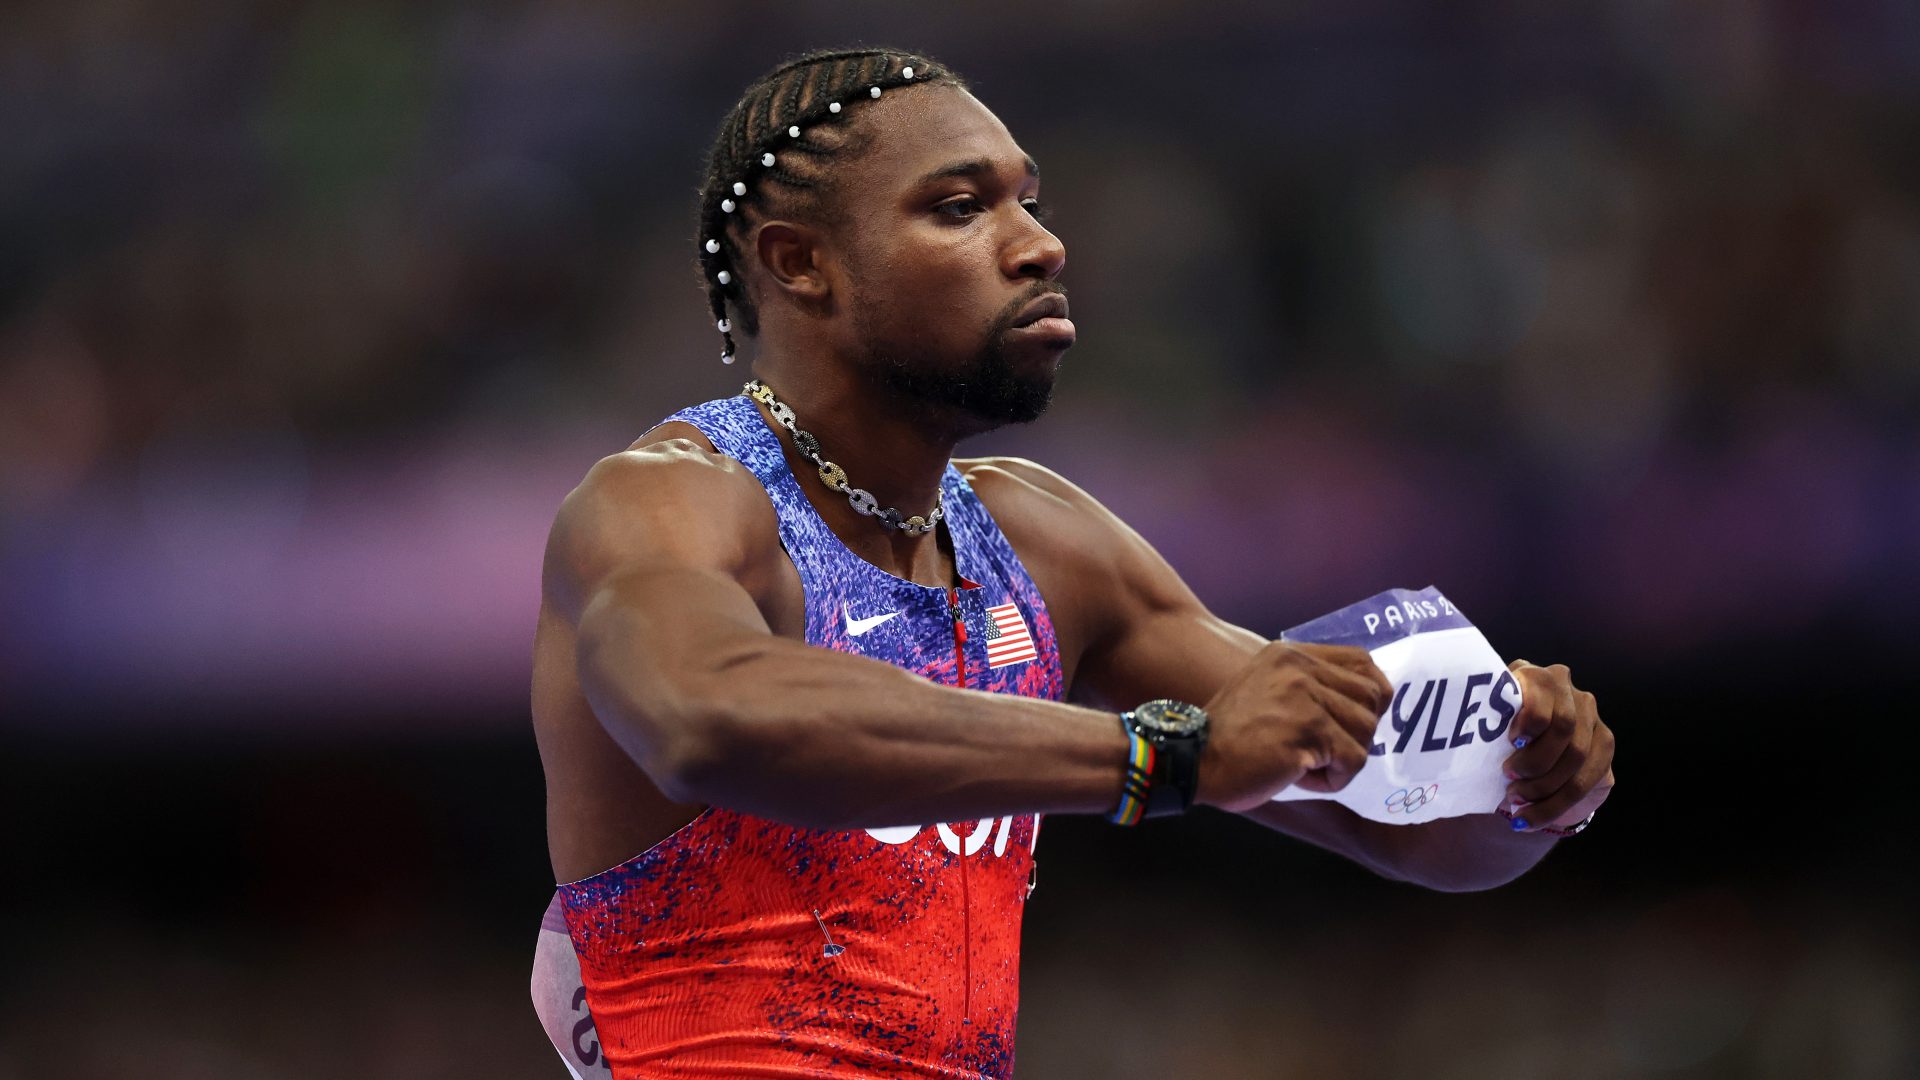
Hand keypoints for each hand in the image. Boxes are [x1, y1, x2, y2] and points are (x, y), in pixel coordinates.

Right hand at [1196, 642, 1392, 812]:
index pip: (1362, 662)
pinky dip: (1333, 780)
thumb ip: (1306, 686)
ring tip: (1307, 765)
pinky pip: (1353, 760)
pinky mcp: (1309, 730)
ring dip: (1343, 758)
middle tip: (1325, 750)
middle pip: (1374, 697)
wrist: (1192, 760)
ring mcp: (1305, 697)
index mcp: (1290, 654)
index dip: (1371, 695)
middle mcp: (1300, 668)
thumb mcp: (1265, 691)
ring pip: (1367, 730)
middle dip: (1359, 732)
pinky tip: (1301, 777)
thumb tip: (1362, 705)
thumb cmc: (1229, 737)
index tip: (1352, 721)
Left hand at [1501, 660, 1615, 831]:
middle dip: (1534, 761)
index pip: (1544, 689)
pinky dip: (1554, 806)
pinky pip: (1587, 780)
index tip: (1511, 743)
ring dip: (1543, 787)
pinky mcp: (1605, 744)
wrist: (1527, 765)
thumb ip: (1485, 726)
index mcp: (1535, 677)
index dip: (1530, 718)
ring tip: (1516, 802)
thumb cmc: (1496, 741)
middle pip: (1563, 727)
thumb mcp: (1487, 730)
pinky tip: (1529, 819)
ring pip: (1577, 756)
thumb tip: (1469, 744)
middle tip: (1509, 780)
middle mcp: (1568, 691)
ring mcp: (1591, 716)